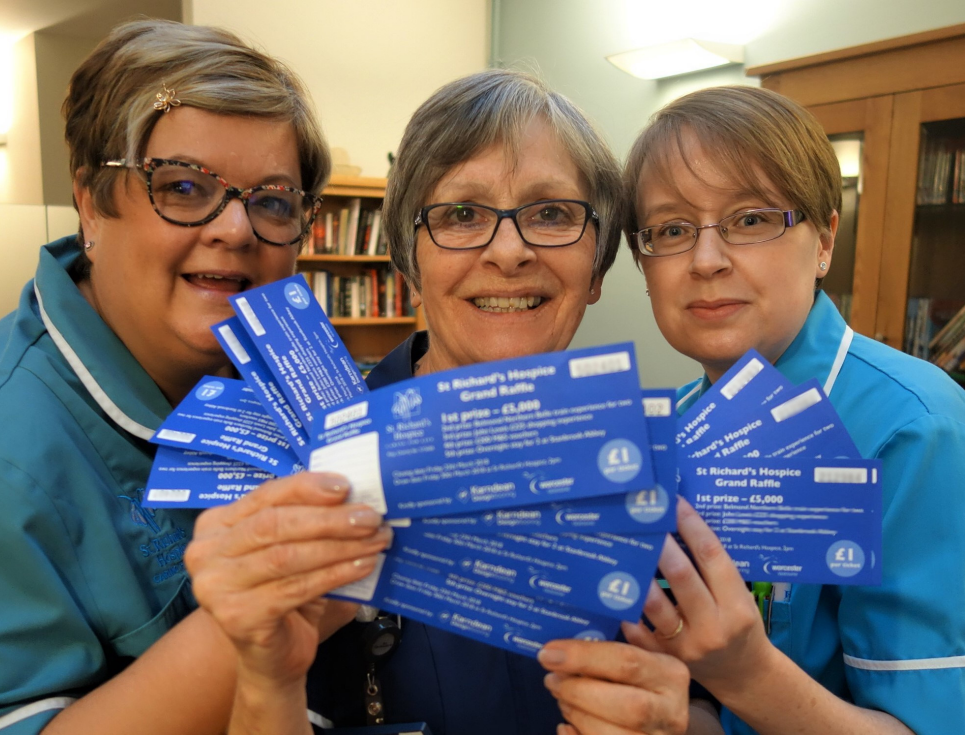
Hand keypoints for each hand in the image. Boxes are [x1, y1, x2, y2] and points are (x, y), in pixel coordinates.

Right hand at [185, 472, 391, 685]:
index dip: (306, 487)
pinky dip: (335, 574)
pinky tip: (362, 567)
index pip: (265, 495)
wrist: (270, 656)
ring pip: (286, 556)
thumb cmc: (283, 593)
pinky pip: (295, 588)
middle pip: (274, 524)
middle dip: (329, 519)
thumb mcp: (289, 547)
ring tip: (376, 541)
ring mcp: (216, 587)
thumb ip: (306, 519)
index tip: (345, 486)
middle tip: (370, 517)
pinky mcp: (237, 617)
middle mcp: (206, 552)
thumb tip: (354, 498)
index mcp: (216, 524)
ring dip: (339, 546)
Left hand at [539, 638, 689, 733]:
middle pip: (627, 706)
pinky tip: (567, 724)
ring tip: (561, 698)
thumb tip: (609, 611)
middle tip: (551, 679)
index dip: (584, 657)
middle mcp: (671, 711)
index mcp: (671, 675)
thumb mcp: (648, 654)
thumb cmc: (649, 681)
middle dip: (579, 691)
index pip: (628, 663)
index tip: (549, 652)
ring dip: (577, 714)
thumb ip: (630, 636)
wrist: (668, 721)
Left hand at [624, 497, 773, 699]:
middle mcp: (714, 626)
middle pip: (681, 576)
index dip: (692, 526)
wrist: (743, 674)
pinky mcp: (666, 660)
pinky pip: (639, 632)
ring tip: (623, 546)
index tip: (675, 503)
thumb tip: (680, 522)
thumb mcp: (740, 597)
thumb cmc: (739, 624)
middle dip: (661, 544)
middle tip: (643, 518)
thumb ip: (715, 569)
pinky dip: (627, 609)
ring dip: (638, 573)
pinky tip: (614, 587)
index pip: (713, 557)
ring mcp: (688, 646)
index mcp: (737, 606)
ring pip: (655, 604)